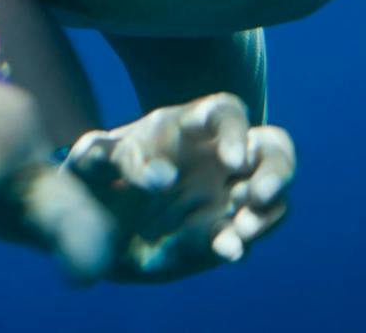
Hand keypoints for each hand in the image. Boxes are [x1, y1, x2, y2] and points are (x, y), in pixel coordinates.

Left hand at [65, 93, 293, 281]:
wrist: (89, 223)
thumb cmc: (96, 175)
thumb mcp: (91, 161)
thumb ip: (115, 158)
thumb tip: (161, 177)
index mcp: (190, 127)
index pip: (227, 114)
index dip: (236, 132)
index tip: (232, 159)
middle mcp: (219, 158)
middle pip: (273, 150)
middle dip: (276, 171)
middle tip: (256, 196)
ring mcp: (226, 196)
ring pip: (273, 196)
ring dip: (268, 213)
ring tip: (241, 230)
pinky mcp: (222, 233)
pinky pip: (246, 237)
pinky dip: (241, 244)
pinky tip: (226, 250)